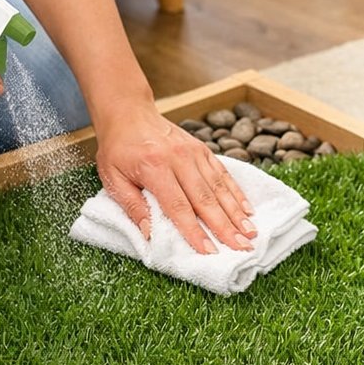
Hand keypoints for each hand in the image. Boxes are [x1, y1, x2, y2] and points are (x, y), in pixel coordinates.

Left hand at [95, 97, 257, 254]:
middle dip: (225, 227)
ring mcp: (194, 152)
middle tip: (242, 247)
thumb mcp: (113, 178)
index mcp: (154, 167)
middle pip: (206, 199)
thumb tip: (150, 235)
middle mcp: (179, 159)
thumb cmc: (118, 149)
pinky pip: (223, 173)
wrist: (129, 113)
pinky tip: (248, 210)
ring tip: (251, 233)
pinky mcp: (202, 149)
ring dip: (237, 212)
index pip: (178, 206)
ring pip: (219, 187)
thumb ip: (132, 207)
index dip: (195, 231)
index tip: (209, 251)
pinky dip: (236, 193)